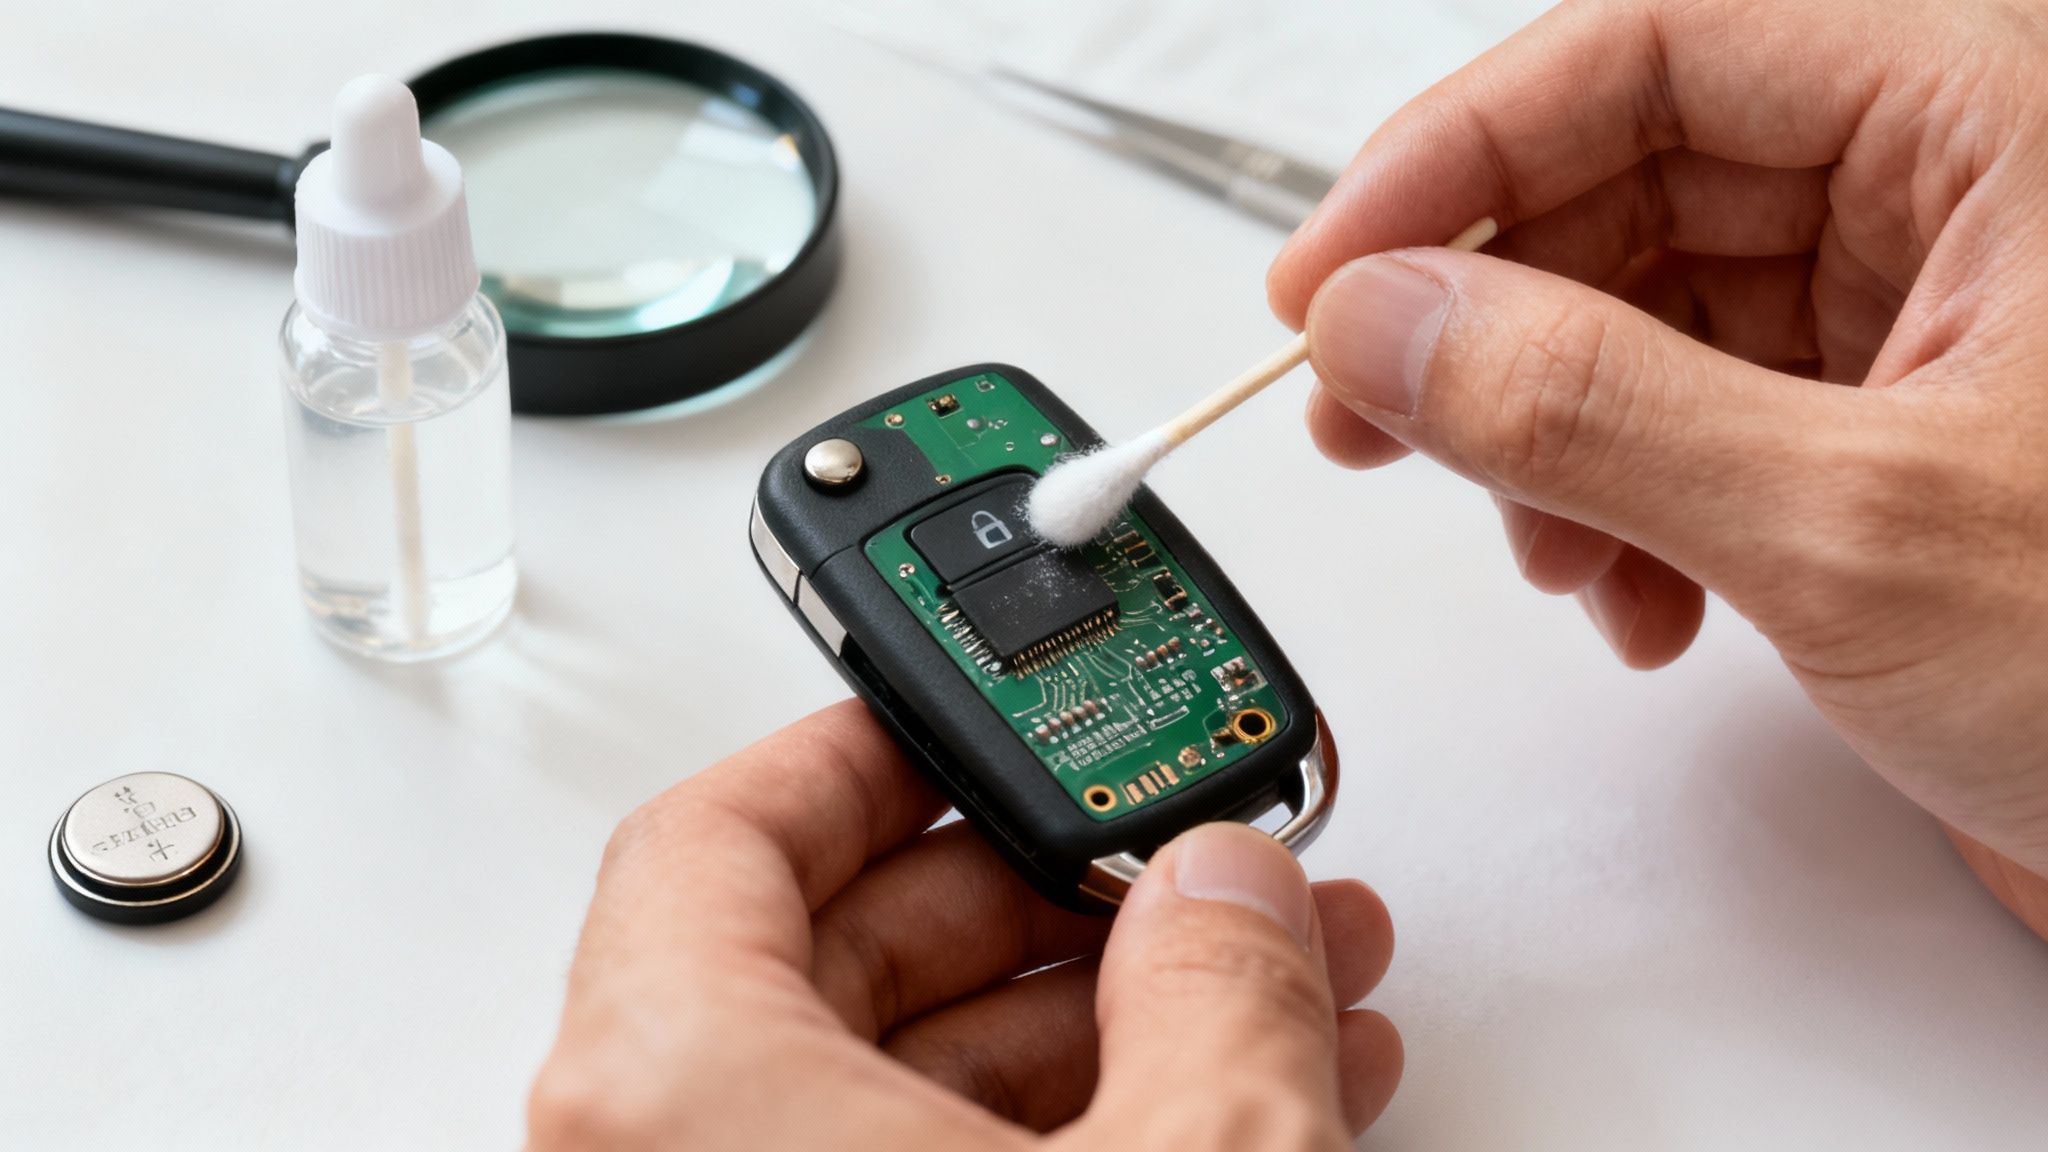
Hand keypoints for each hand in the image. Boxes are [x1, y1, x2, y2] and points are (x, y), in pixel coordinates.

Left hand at [526, 701, 1401, 1149]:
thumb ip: (1214, 993)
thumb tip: (1232, 889)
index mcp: (675, 1098)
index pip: (719, 834)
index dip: (867, 744)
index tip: (980, 711)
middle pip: (840, 953)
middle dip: (1052, 889)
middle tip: (1178, 849)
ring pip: (910, 1085)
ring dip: (1106, 1015)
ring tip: (1276, 970)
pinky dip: (1086, 1124)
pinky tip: (1249, 1089)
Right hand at [1268, 0, 2047, 935]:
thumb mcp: (1859, 528)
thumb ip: (1591, 407)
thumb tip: (1380, 324)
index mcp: (1999, 108)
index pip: (1655, 47)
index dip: (1459, 154)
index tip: (1328, 276)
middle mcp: (1962, 179)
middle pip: (1634, 174)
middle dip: (1489, 317)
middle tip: (1368, 415)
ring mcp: (1931, 303)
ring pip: (1650, 301)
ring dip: (1551, 434)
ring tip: (1554, 559)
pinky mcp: (1898, 421)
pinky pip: (1699, 407)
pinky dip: (1627, 502)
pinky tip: (1642, 603)